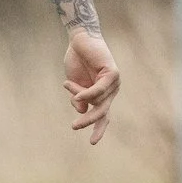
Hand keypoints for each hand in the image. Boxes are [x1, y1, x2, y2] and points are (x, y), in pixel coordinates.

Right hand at [62, 28, 121, 144]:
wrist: (79, 39)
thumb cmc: (77, 60)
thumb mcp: (73, 84)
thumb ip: (78, 98)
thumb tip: (81, 111)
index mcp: (102, 94)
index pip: (103, 115)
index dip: (98, 128)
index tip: (92, 143)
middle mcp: (111, 90)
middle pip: (102, 112)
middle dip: (89, 121)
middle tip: (74, 127)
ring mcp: (114, 82)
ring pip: (97, 100)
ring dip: (78, 94)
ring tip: (67, 84)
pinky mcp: (113, 74)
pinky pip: (99, 90)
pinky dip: (87, 93)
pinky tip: (77, 94)